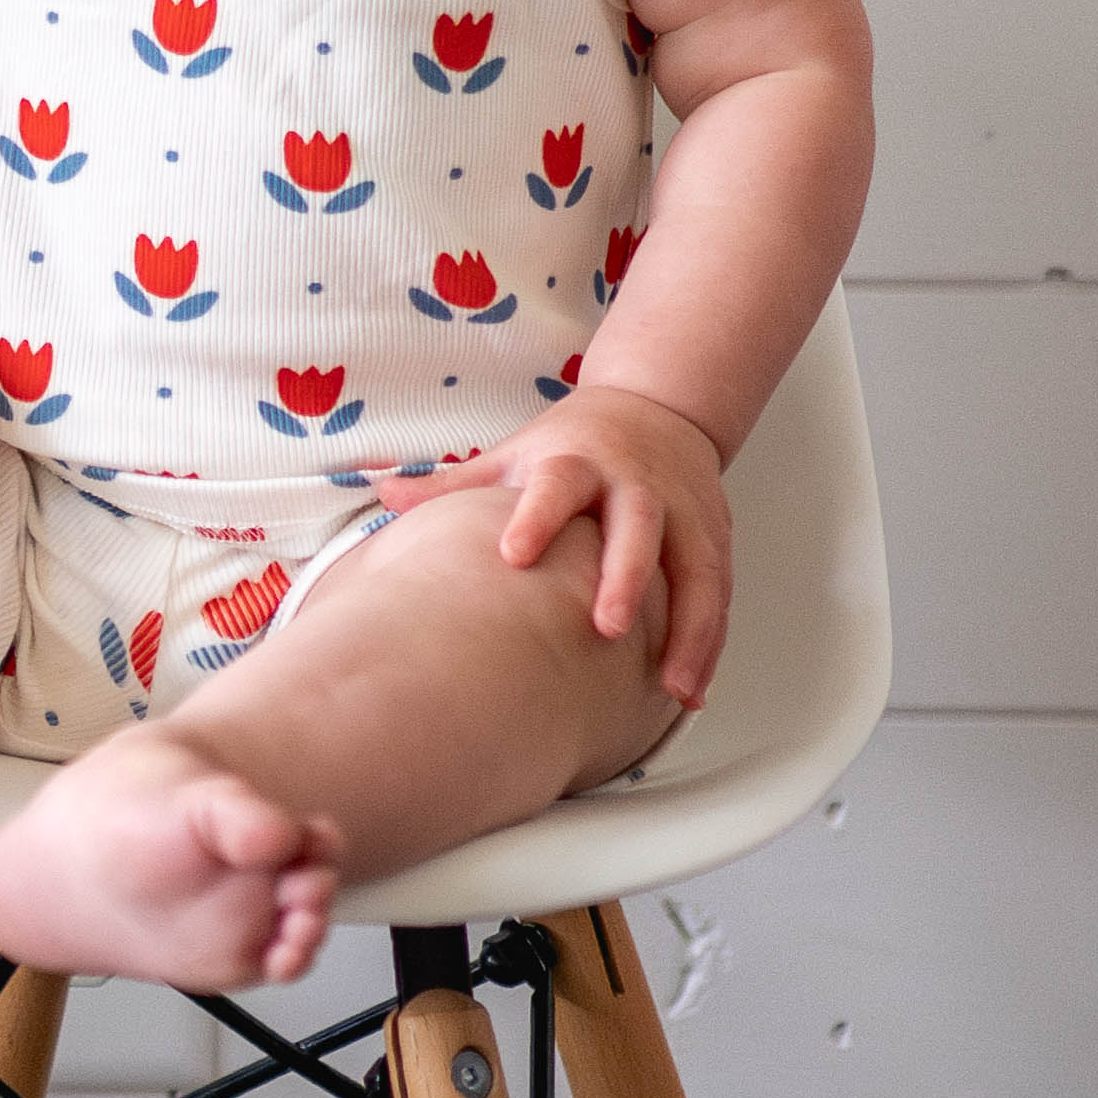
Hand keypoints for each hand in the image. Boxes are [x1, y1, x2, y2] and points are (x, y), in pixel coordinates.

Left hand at [375, 385, 732, 706]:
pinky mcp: (714, 537)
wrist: (659, 407)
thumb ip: (455, 481)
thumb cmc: (573, 443)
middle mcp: (637, 484)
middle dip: (626, 576)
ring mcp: (683, 511)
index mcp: (580, 461)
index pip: (558, 484)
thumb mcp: (516, 452)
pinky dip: (707, 642)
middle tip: (607, 627)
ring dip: (686, 629)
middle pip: (638, 527)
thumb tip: (381, 492)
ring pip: (694, 571)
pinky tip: (689, 690)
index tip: (513, 553)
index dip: (537, 516)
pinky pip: (716, 594)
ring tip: (670, 687)